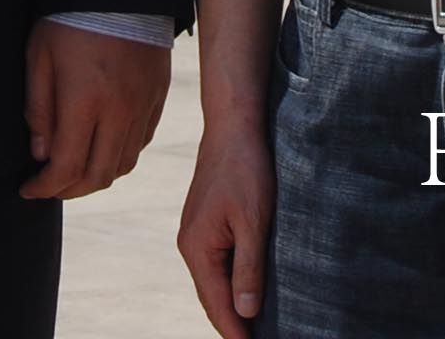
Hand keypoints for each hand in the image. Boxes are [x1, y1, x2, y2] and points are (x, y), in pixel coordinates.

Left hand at [20, 19, 171, 199]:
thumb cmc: (72, 16)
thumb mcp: (40, 56)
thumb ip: (39, 109)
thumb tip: (40, 152)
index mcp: (85, 101)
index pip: (66, 167)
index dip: (43, 187)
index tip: (28, 188)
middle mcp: (119, 111)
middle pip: (97, 176)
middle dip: (68, 190)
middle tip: (49, 185)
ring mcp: (143, 105)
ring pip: (123, 164)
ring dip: (96, 176)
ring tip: (74, 170)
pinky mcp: (158, 95)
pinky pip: (141, 142)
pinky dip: (120, 155)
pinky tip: (102, 146)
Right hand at [174, 115, 275, 333]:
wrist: (233, 126)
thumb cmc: (246, 169)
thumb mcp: (254, 220)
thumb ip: (249, 267)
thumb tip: (247, 311)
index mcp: (198, 248)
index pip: (216, 304)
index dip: (235, 332)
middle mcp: (190, 245)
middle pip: (210, 297)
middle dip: (230, 324)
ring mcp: (195, 234)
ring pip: (212, 282)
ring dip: (229, 306)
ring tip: (251, 328)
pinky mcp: (204, 223)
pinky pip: (214, 264)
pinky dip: (227, 284)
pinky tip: (244, 291)